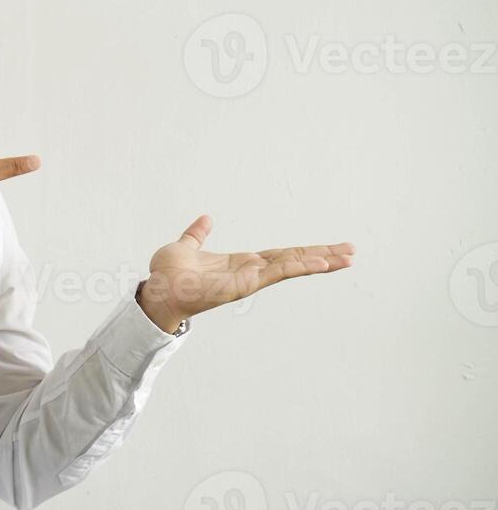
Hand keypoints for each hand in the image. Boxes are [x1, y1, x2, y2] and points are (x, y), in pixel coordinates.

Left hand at [136, 214, 355, 332]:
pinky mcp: (246, 284)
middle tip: (352, 251)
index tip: (329, 249)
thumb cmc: (169, 274)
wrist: (157, 290)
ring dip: (321, 262)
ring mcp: (251, 279)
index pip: (281, 255)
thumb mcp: (186, 246)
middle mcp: (251, 271)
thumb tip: (205, 219)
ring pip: (293, 266)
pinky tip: (322, 264)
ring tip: (348, 258)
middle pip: (295, 260)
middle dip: (323, 256)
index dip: (305, 251)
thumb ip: (197, 234)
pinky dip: (300, 267)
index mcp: (242, 263)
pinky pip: (278, 272)